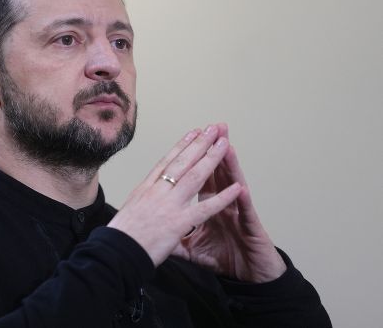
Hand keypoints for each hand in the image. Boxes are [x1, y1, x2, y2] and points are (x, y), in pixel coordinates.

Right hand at [108, 125, 241, 266]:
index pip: (166, 162)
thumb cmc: (119, 236)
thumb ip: (141, 203)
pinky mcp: (178, 222)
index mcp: (145, 189)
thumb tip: (143, 200)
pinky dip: (223, 197)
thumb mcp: (127, 211)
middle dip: (200, 143)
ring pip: (195, 176)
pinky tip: (237, 187)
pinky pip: (205, 207)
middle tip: (213, 129)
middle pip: (182, 162)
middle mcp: (157, 192)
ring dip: (212, 158)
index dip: (181, 146)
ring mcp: (168, 205)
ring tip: (224, 143)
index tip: (193, 133)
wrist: (114, 252)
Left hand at [172, 124, 286, 282]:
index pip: (197, 179)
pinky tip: (240, 184)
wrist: (251, 277)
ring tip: (225, 142)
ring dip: (229, 164)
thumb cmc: (226, 258)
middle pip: (215, 173)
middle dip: (210, 150)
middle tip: (208, 128)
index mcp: (207, 207)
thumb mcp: (193, 249)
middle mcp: (224, 204)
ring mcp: (238, 213)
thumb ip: (177, 237)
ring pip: (233, 183)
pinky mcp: (250, 227)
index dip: (191, 162)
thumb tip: (155, 233)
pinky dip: (241, 198)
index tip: (183, 143)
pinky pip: (244, 211)